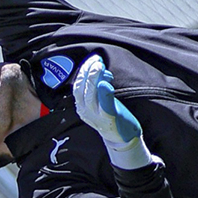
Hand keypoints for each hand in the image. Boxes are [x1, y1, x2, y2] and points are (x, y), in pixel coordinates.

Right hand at [74, 55, 152, 169]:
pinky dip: (104, 94)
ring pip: (91, 96)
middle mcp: (85, 112)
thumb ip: (98, 85)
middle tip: (97, 61)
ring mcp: (97, 117)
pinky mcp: (109, 120)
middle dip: (88, 73)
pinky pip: (104, 106)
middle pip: (82, 90)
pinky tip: (106, 84)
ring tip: (100, 67)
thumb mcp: (100, 99)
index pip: (77, 86)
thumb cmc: (110, 114)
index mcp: (81, 106)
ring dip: (95, 79)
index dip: (83, 71)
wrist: (120, 137)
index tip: (92, 60)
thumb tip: (99, 66)